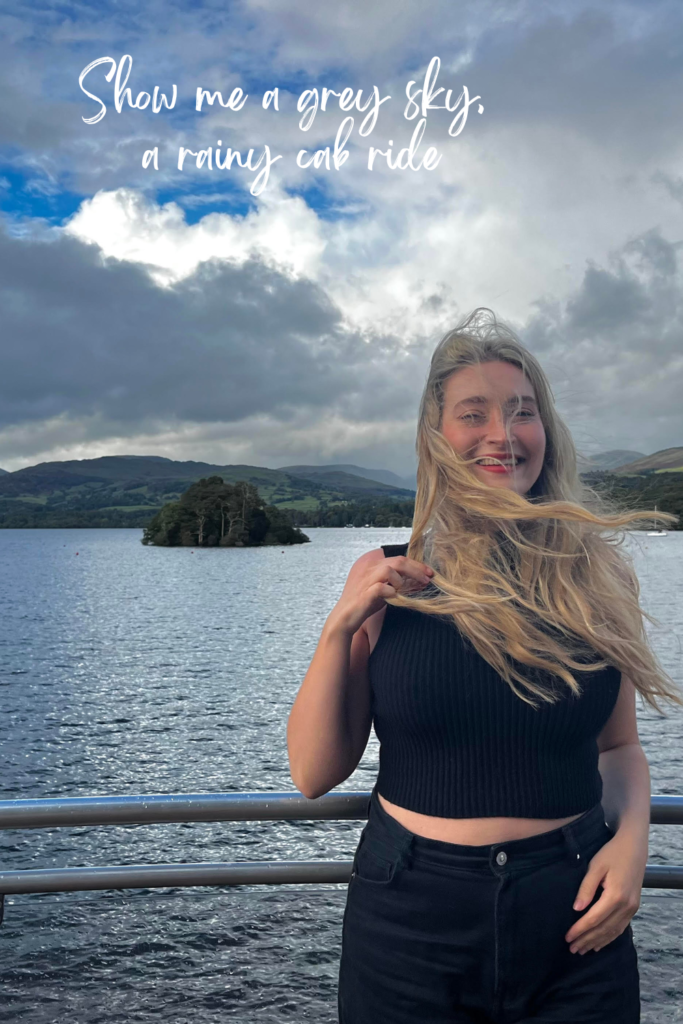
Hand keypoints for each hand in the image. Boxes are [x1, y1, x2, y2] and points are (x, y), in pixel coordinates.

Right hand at [328, 552, 433, 636]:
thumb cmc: (365, 603)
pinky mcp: (364, 593)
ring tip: (405, 591)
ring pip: (390, 569)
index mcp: (372, 564)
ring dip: (402, 581)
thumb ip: (399, 583)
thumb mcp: (384, 589)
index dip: (416, 565)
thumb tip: (420, 581)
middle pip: (398, 561)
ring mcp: (365, 579)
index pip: (399, 558)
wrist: (344, 618)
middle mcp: (368, 568)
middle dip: (417, 570)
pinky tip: (394, 597)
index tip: (429, 573)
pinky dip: (392, 592)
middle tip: (429, 578)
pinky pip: (382, 587)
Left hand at [565, 829, 645, 954]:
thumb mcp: (595, 866)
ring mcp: (632, 908)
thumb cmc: (612, 853)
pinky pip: (620, 928)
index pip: (594, 919)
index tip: (567, 937)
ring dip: (597, 942)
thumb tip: (576, 909)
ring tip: (582, 949)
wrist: (634, 847)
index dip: (580, 930)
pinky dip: (609, 937)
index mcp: (615, 896)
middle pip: (603, 929)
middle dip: (586, 940)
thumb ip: (586, 888)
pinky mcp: (634, 908)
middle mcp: (626, 906)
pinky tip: (599, 943)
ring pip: (613, 931)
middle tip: (571, 948)